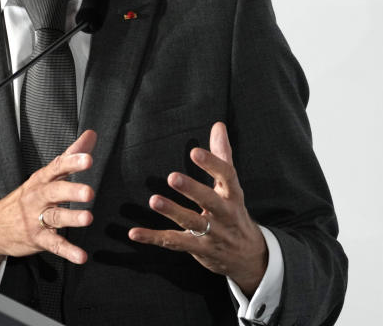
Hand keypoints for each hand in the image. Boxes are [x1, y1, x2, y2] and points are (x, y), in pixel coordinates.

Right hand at [0, 130, 96, 272]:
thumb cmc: (25, 198)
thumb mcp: (44, 176)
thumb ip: (70, 156)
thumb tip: (91, 135)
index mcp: (40, 180)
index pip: (56, 168)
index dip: (71, 162)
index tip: (87, 159)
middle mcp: (38, 198)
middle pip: (54, 191)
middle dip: (71, 191)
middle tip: (88, 192)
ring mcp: (36, 219)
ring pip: (54, 217)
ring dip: (71, 218)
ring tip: (87, 218)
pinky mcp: (38, 239)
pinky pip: (54, 245)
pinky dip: (68, 251)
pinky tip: (81, 256)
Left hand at [128, 122, 267, 295]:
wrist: (249, 256)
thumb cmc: (234, 212)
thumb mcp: (231, 186)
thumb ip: (222, 156)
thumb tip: (218, 125)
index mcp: (232, 195)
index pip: (227, 177)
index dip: (212, 164)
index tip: (195, 151)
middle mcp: (224, 214)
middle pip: (210, 201)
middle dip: (192, 190)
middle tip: (172, 177)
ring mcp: (211, 234)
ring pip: (191, 223)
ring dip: (172, 212)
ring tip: (153, 200)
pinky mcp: (198, 249)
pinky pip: (173, 243)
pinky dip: (153, 238)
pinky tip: (134, 233)